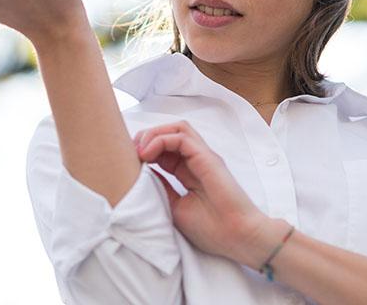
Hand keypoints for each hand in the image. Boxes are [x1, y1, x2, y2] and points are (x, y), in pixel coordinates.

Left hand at [133, 120, 265, 262]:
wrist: (238, 238)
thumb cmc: (212, 229)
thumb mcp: (175, 207)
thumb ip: (162, 188)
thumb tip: (141, 174)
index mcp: (189, 172)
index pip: (165, 148)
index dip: (145, 149)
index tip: (128, 162)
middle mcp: (197, 160)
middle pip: (170, 133)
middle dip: (146, 137)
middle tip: (130, 152)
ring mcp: (204, 157)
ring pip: (177, 128)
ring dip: (154, 133)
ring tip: (139, 150)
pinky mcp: (208, 158)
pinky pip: (182, 137)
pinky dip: (162, 139)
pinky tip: (148, 154)